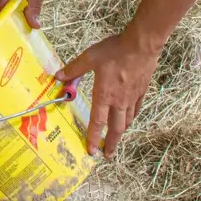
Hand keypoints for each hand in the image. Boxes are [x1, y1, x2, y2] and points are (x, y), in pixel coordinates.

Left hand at [56, 32, 160, 158]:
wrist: (141, 45)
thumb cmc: (114, 51)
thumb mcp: (90, 57)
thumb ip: (74, 69)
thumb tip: (58, 76)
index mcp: (104, 95)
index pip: (97, 122)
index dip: (94, 138)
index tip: (91, 150)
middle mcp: (119, 101)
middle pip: (116, 128)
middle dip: (111, 143)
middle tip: (107, 154)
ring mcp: (132, 98)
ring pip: (127, 121)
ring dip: (121, 132)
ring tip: (117, 138)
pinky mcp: (142, 91)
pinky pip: (137, 109)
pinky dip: (132, 117)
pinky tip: (131, 117)